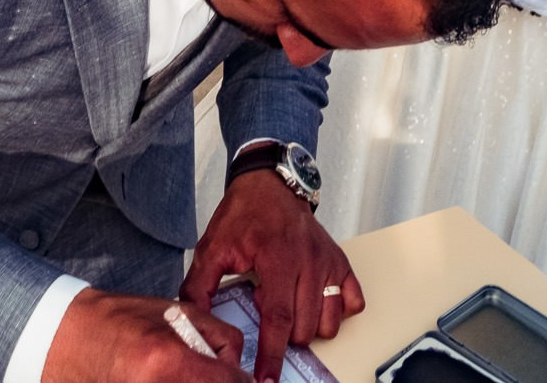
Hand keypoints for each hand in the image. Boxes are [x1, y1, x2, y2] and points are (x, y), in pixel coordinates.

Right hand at [42, 289, 245, 382]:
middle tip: (216, 373)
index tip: (242, 378)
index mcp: (167, 362)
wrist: (70, 340)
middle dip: (221, 382)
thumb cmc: (118, 322)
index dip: (241, 380)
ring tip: (187, 370)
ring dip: (201, 382)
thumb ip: (218, 339)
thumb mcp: (179, 313)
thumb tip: (239, 366)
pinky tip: (172, 376)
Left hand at [183, 170, 362, 382]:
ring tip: (287, 305)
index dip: (272, 354)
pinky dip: (335, 312)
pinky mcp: (340, 261)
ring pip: (329, 323)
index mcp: (278, 260)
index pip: (278, 319)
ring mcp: (328, 263)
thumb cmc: (243, 215)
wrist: (271, 184)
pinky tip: (314, 302)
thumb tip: (194, 322)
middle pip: (304, 327)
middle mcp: (309, 262)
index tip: (266, 379)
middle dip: (283, 336)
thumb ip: (199, 287)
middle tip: (266, 310)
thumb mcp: (212, 248)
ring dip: (308, 327)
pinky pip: (352, 303)